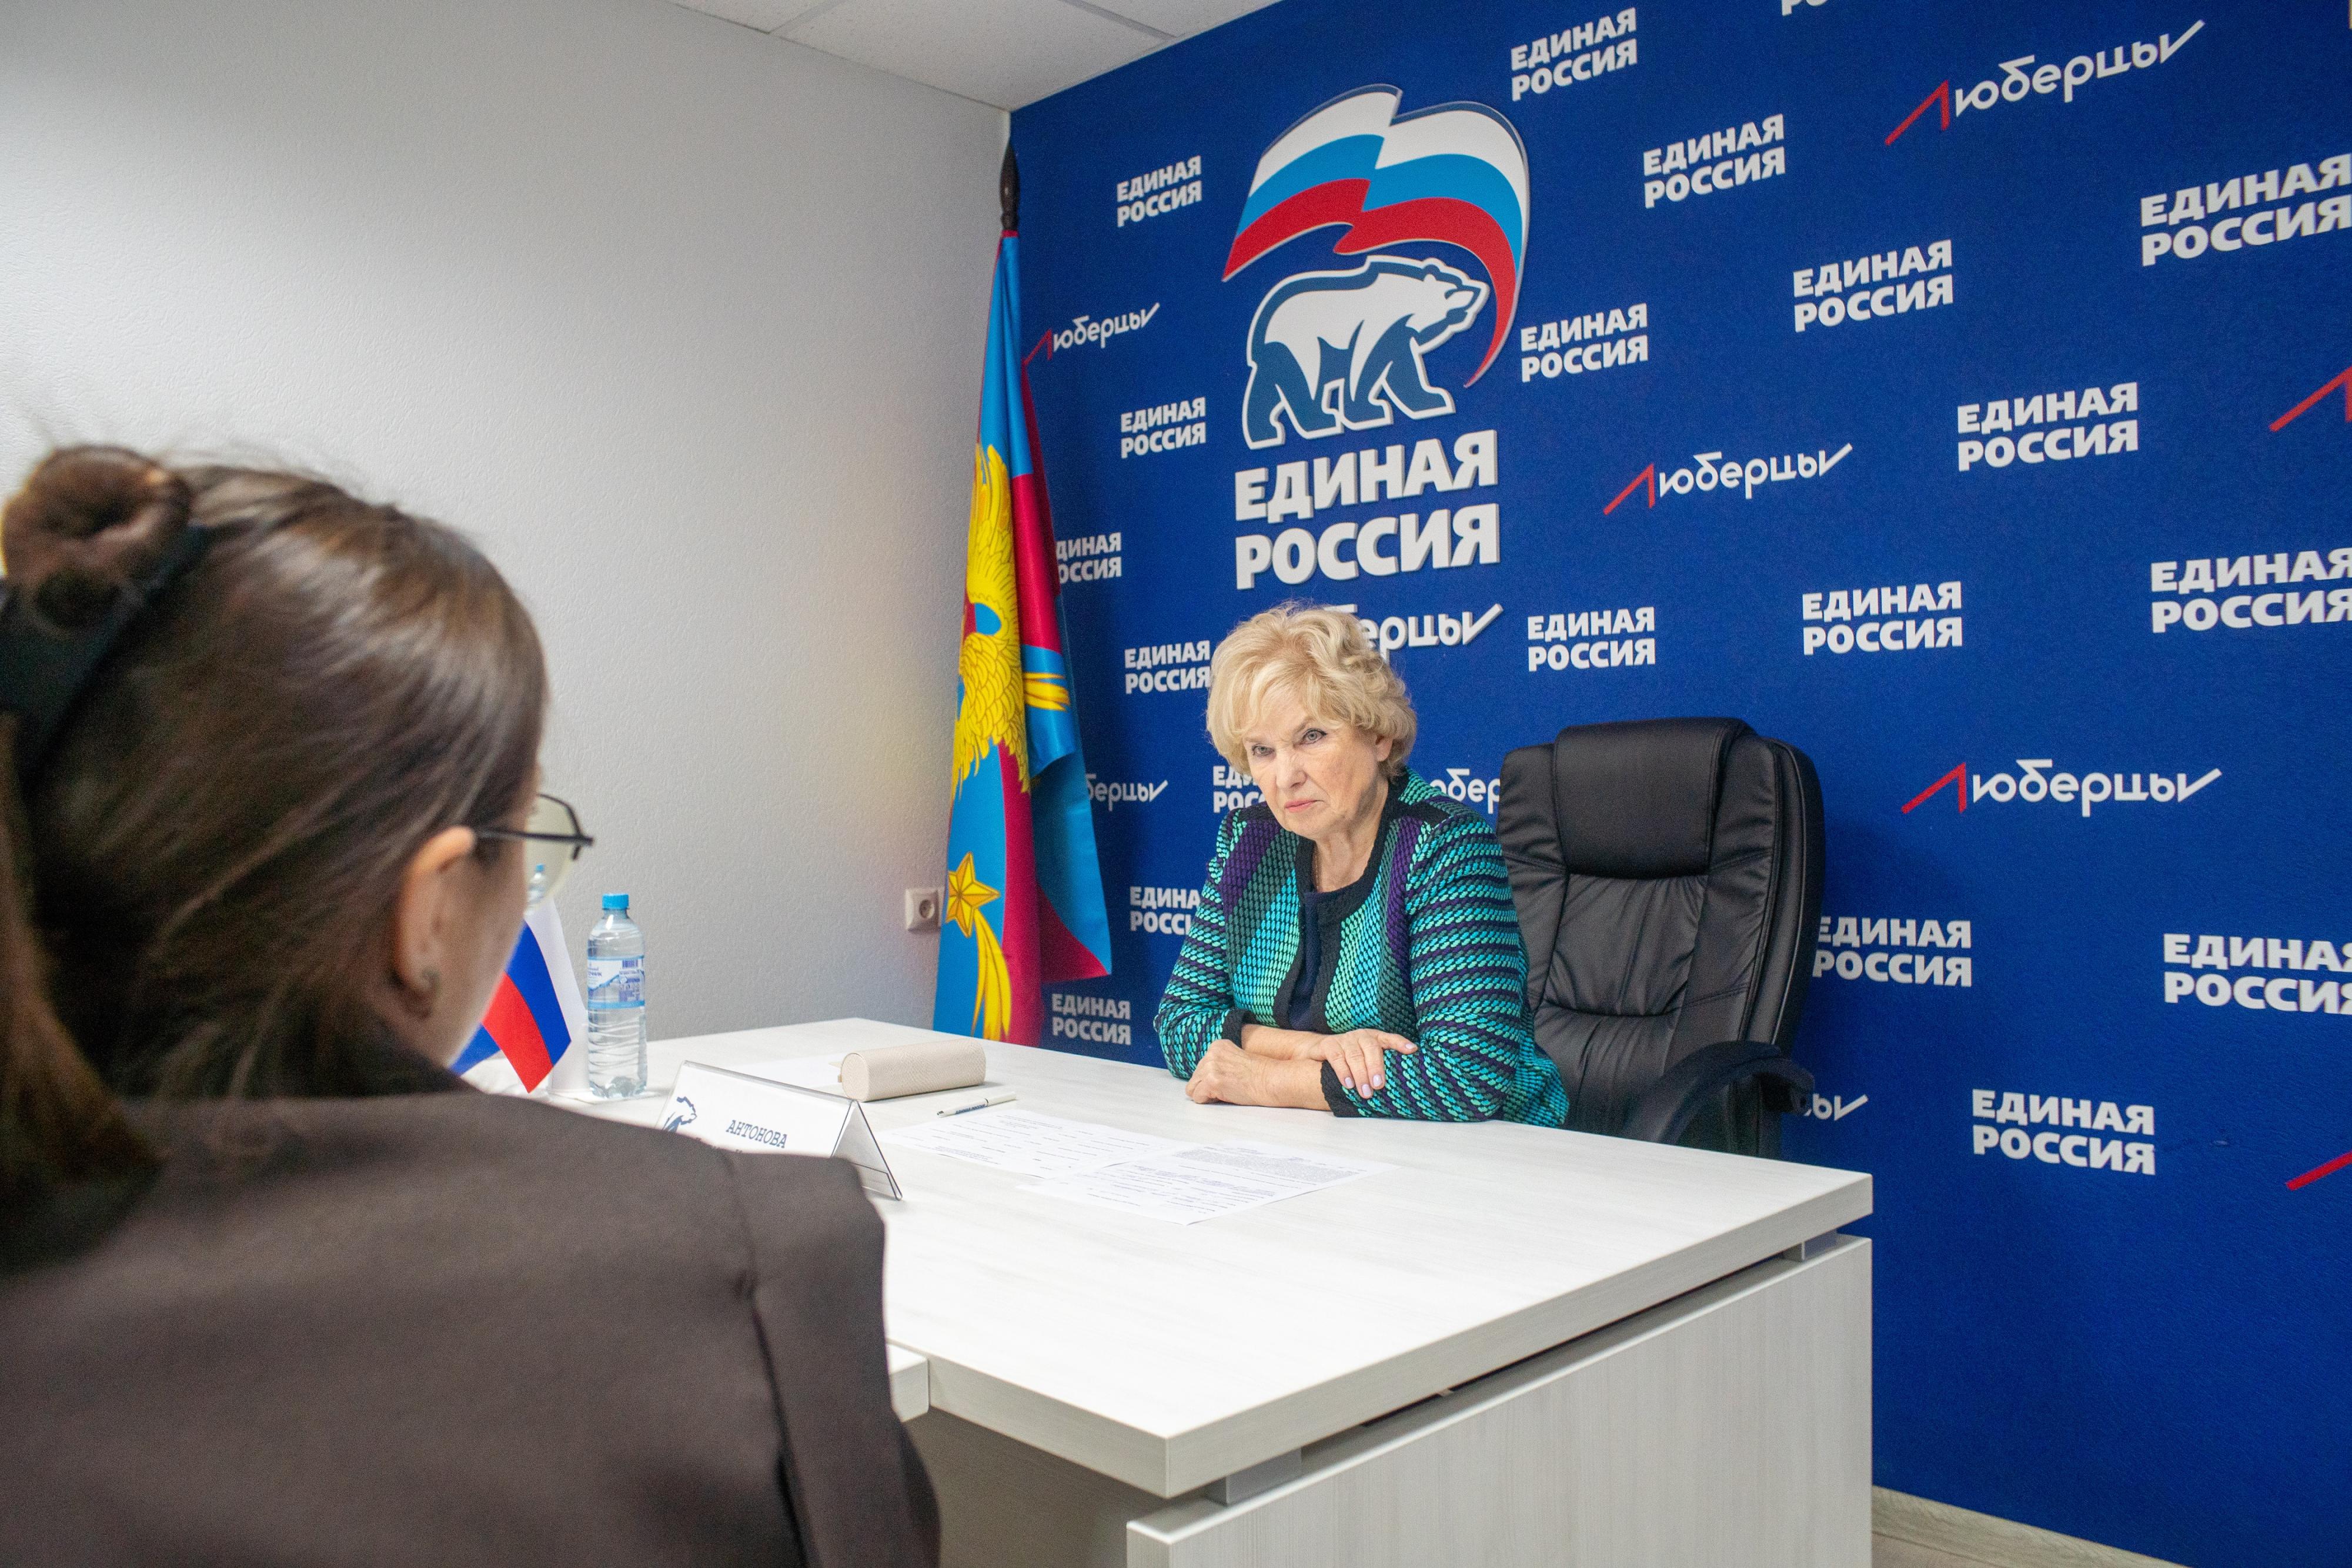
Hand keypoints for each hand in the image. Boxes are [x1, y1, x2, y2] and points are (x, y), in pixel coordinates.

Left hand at [1186, 1041, 1264, 1104]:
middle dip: (1207, 1086)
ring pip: (1193, 1088)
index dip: (1211, 1078)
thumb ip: (1217, 1064)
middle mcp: (1211, 1053)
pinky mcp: (1211, 1081)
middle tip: (1227, 1087)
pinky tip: (1224, 1095)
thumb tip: (1201, 1079)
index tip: (1227, 1080)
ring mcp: (1210, 1067)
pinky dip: (1207, 1101)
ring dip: (1207, 1093)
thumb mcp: (1234, 1060)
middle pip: (1195, 1077)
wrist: (1269, 1080)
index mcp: (1217, 1046)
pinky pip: (1197, 1097)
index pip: (1200, 1067)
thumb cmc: (1256, 1075)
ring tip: (1226, 1090)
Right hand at [1299, 1029, 1414, 1095]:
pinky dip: (1343, 1072)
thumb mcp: (1368, 1059)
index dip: (1400, 1043)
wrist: (1322, 1050)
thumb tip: (1400, 1085)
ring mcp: (1345, 1039)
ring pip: (1355, 1055)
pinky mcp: (1329, 1045)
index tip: (1412, 1050)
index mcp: (1375, 1038)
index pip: (1390, 1038)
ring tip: (1365, 1092)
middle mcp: (1362, 1036)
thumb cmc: (1353, 1059)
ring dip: (1360, 1075)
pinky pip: (1337, 1058)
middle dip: (1376, 1068)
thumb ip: (1381, 1066)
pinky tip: (1348, 1084)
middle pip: (1371, 1049)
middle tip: (1379, 1085)